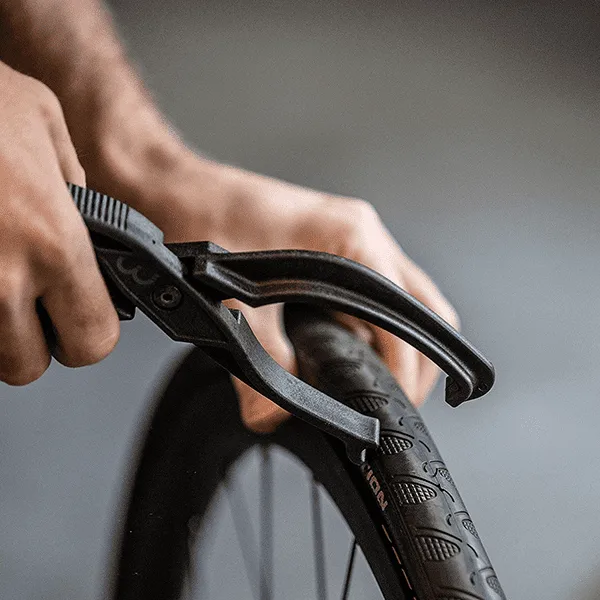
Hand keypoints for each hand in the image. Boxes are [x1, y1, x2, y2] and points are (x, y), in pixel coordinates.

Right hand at [0, 62, 118, 384]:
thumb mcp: (45, 125)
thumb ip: (75, 191)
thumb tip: (87, 228)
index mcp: (53, 243)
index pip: (93, 340)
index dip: (90, 334)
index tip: (82, 319)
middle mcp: (0, 279)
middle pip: (27, 365)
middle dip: (33, 340)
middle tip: (29, 301)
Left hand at [91, 145, 458, 432]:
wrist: (181, 189)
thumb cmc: (205, 219)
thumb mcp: (233, 298)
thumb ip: (260, 360)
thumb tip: (271, 415)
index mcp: (352, 239)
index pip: (409, 314)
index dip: (407, 366)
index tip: (394, 404)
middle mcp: (364, 235)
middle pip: (424, 307)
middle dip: (419, 360)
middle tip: (394, 402)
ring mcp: (355, 240)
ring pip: (406, 301)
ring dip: (399, 344)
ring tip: (371, 384)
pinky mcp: (339, 248)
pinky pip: (379, 295)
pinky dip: (375, 330)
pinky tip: (346, 353)